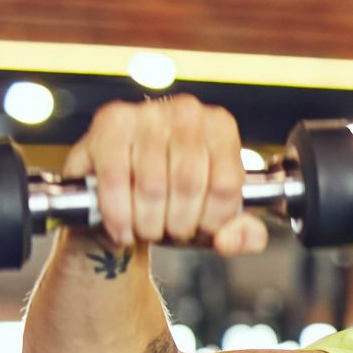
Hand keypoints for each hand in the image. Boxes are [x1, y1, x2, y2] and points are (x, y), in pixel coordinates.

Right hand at [61, 95, 266, 256]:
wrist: (125, 178)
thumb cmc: (176, 194)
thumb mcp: (215, 216)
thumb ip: (242, 234)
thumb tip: (232, 239)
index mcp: (220, 127)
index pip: (225, 185)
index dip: (212, 220)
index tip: (200, 230)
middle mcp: (187, 113)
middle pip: (188, 184)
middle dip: (178, 223)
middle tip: (170, 232)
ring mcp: (146, 114)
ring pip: (152, 186)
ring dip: (148, 223)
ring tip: (147, 229)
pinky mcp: (110, 123)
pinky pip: (116, 180)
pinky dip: (118, 214)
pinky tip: (122, 229)